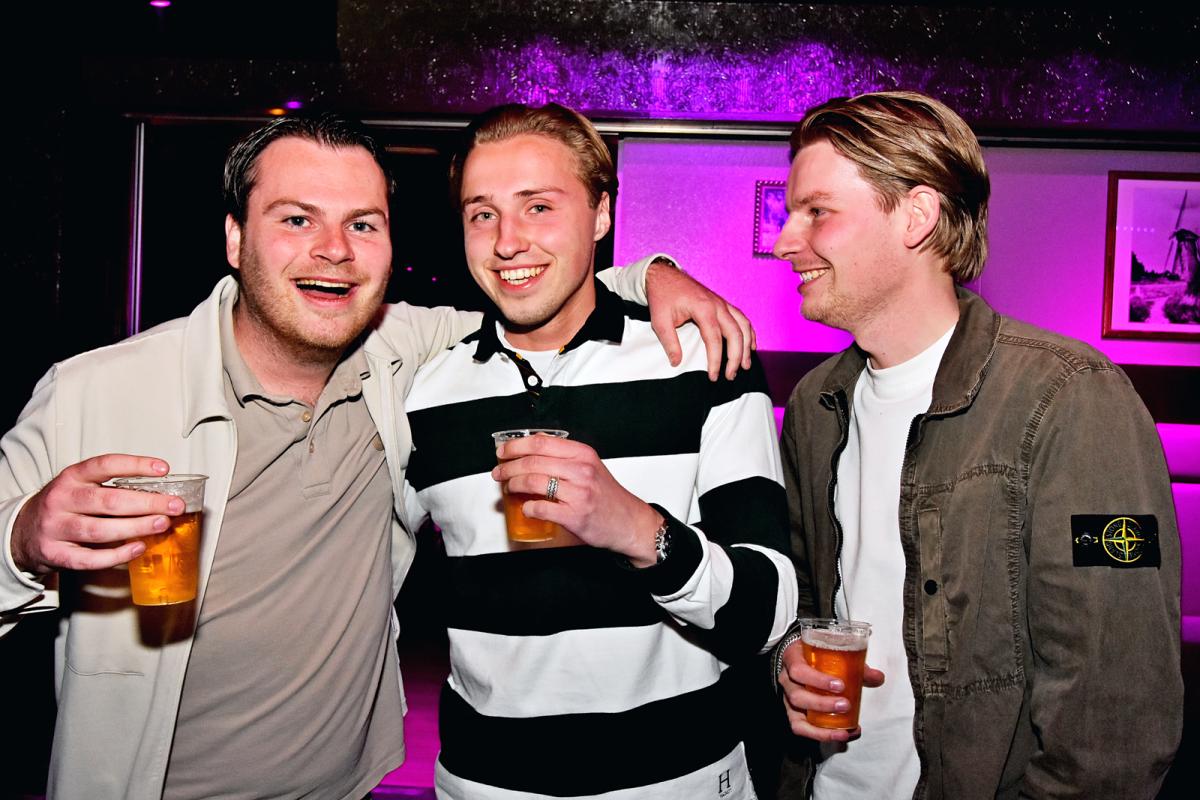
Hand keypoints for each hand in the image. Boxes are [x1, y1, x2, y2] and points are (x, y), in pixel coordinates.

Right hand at [11, 455, 180, 574]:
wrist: (23, 531)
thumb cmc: (65, 506)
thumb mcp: (81, 486)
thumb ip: (112, 488)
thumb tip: (160, 495)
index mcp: (71, 477)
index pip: (105, 465)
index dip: (135, 465)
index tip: (164, 469)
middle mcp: (62, 499)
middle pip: (108, 500)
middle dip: (147, 503)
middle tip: (175, 505)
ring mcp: (56, 528)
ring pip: (100, 530)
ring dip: (135, 527)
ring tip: (162, 524)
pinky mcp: (55, 554)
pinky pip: (89, 559)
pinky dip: (117, 555)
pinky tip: (137, 548)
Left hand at [492, 434, 659, 565]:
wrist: (629, 522)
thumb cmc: (607, 496)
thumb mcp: (590, 466)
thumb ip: (565, 457)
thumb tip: (531, 451)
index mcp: (582, 454)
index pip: (540, 442)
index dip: (515, 446)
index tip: (503, 452)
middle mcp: (581, 470)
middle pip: (532, 461)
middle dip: (508, 467)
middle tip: (499, 472)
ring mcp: (578, 493)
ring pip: (533, 482)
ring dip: (514, 485)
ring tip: (510, 488)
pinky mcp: (574, 515)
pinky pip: (540, 507)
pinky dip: (528, 507)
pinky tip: (526, 508)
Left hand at [645, 258, 754, 381]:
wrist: (664, 276)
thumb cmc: (662, 297)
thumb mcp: (660, 321)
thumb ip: (669, 342)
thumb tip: (676, 363)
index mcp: (703, 308)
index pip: (714, 339)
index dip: (715, 360)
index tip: (713, 376)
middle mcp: (717, 305)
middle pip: (736, 333)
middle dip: (736, 357)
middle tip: (730, 376)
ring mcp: (722, 303)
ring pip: (743, 325)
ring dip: (747, 346)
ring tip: (745, 365)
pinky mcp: (722, 303)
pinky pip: (741, 318)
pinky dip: (749, 333)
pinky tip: (750, 346)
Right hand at [778, 640, 885, 742]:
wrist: (802, 657)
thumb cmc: (816, 655)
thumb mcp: (832, 652)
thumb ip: (855, 665)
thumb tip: (878, 677)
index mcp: (793, 659)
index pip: (798, 670)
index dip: (817, 680)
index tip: (841, 685)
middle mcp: (787, 681)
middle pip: (797, 697)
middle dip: (822, 704)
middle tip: (846, 705)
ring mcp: (788, 699)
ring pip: (797, 719)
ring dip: (821, 728)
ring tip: (844, 730)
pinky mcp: (794, 714)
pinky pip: (802, 730)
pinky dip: (821, 735)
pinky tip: (842, 735)